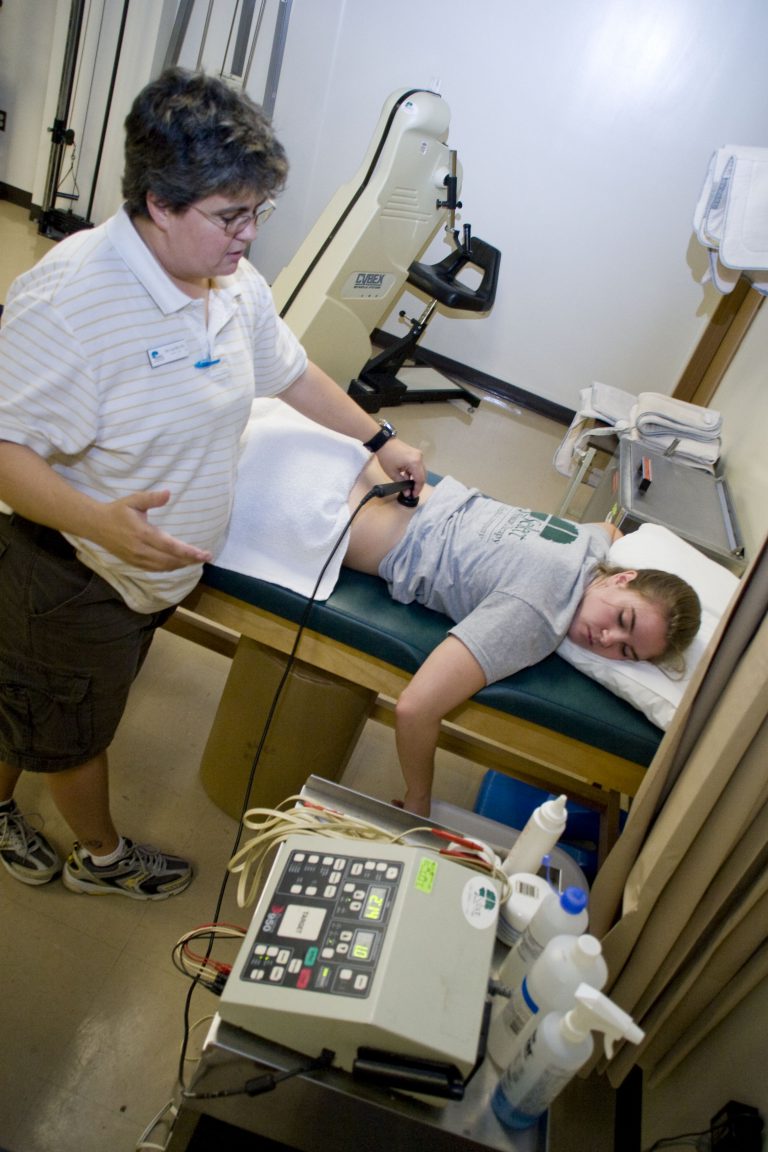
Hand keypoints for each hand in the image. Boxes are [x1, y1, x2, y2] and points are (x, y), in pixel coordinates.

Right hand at [91, 489, 213, 570]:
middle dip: (190, 560)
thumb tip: (168, 493)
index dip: (188, 552)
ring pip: (164, 567)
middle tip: (206, 557)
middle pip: (170, 560)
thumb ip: (151, 498)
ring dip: (182, 565)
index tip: (204, 554)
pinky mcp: (134, 564)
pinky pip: (156, 569)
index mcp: (142, 533)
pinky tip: (179, 563)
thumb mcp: (134, 500)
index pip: (170, 546)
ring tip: (196, 560)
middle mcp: (141, 550)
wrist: (96, 525)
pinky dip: (170, 568)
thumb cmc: (117, 511)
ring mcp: (137, 559)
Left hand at [376, 436, 425, 494]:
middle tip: (411, 492)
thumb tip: (407, 493)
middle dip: (418, 485)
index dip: (418, 489)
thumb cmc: (387, 457)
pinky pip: (418, 465)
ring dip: (416, 478)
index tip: (413, 495)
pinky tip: (407, 476)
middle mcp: (420, 458)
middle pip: (423, 475)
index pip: (420, 479)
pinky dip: (414, 472)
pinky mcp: (416, 453)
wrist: (383, 442)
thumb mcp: (393, 473)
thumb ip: (402, 483)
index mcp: (415, 463)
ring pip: (421, 471)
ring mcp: (419, 455)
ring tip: (408, 485)